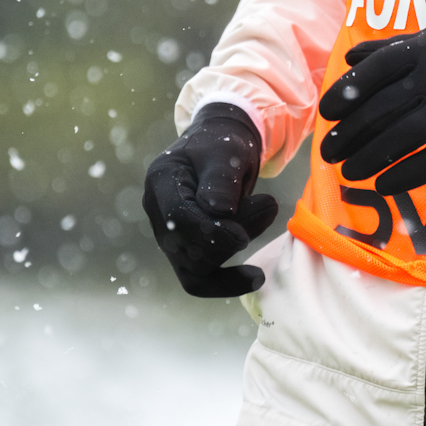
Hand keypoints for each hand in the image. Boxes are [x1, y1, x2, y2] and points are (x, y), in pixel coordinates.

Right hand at [142, 103, 278, 296]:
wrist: (222, 147)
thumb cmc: (223, 143)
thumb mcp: (226, 150)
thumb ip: (221, 178)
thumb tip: (219, 211)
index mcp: (161, 181)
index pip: (178, 218)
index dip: (211, 232)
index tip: (243, 236)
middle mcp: (157, 211)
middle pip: (187, 246)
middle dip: (230, 236)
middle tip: (268, 205)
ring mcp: (168, 233)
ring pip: (195, 266)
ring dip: (234, 251)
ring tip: (267, 214)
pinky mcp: (185, 249)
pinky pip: (200, 279)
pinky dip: (226, 282)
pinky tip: (257, 278)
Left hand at [319, 14, 425, 194]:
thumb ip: (397, 46)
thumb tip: (351, 57)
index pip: (375, 71)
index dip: (346, 93)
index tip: (326, 113)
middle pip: (382, 108)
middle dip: (350, 134)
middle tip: (328, 152)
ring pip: (401, 137)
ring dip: (369, 158)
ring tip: (349, 173)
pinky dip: (405, 176)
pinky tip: (385, 186)